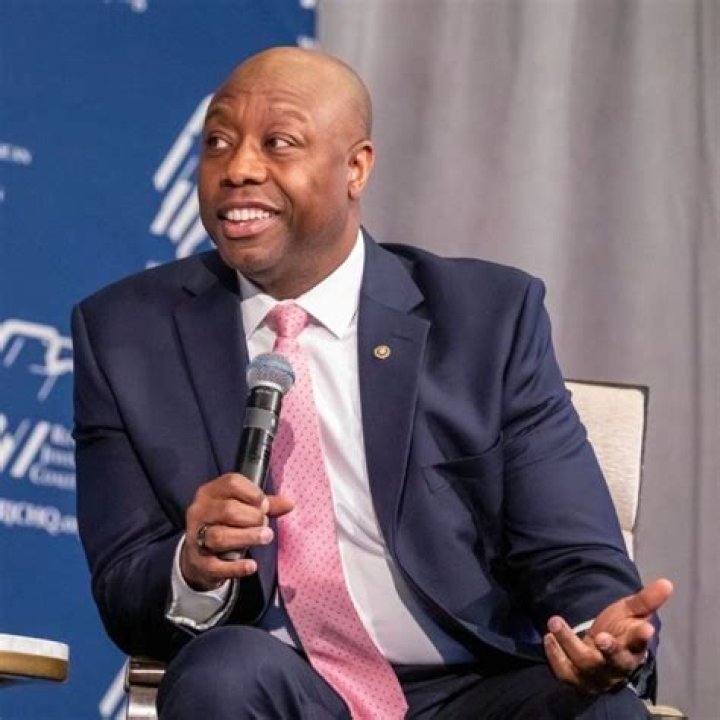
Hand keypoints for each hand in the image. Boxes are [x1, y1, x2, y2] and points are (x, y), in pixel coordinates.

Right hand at [180, 473, 293, 590]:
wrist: (199, 554)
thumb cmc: (226, 523)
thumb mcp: (242, 507)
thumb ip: (266, 504)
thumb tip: (290, 503)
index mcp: (210, 492)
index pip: (231, 483)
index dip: (253, 493)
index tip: (265, 505)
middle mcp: (199, 511)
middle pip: (229, 510)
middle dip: (254, 518)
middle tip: (265, 525)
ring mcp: (195, 536)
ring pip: (220, 536)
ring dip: (248, 537)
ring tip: (265, 537)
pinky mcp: (198, 561)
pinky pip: (216, 565)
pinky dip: (236, 567)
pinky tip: (252, 566)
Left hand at [543, 578, 673, 692]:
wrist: (600, 658)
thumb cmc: (619, 631)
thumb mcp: (630, 613)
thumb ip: (646, 600)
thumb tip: (667, 582)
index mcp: (633, 649)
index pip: (640, 644)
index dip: (642, 638)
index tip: (646, 628)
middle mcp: (617, 667)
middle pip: (615, 662)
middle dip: (609, 650)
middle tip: (601, 636)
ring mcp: (596, 676)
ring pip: (585, 664)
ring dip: (569, 643)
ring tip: (555, 621)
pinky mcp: (576, 680)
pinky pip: (565, 673)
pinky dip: (555, 656)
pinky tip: (549, 638)